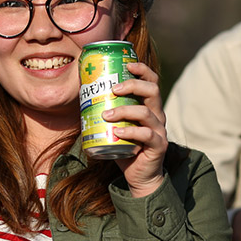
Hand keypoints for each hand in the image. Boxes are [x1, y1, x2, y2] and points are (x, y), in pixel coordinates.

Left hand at [105, 61, 167, 197]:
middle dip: (133, 85)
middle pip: (153, 91)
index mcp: (149, 106)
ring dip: (124, 110)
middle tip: (113, 89)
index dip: (142, 70)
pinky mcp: (158, 146)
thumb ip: (106, 110)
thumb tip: (81, 94)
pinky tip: (117, 132)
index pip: (152, 81)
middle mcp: (158, 115)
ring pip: (147, 113)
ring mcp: (159, 130)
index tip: (128, 64)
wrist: (139, 176)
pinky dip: (130, 132)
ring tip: (106, 114)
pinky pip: (146, 135)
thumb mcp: (116, 125)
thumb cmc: (125, 147)